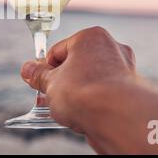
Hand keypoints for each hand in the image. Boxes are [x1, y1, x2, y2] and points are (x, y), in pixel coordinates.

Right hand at [20, 26, 136, 129]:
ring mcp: (123, 70)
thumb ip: (38, 75)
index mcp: (91, 37)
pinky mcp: (130, 91)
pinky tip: (82, 116)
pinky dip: (92, 103)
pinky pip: (103, 94)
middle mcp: (111, 48)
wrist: (117, 119)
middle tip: (48, 97)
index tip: (38, 81)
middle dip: (61, 82)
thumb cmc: (84, 93)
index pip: (59, 50)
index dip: (45, 68)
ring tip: (64, 110)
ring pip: (91, 81)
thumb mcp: (50, 83)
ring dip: (76, 94)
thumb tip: (27, 69)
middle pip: (77, 64)